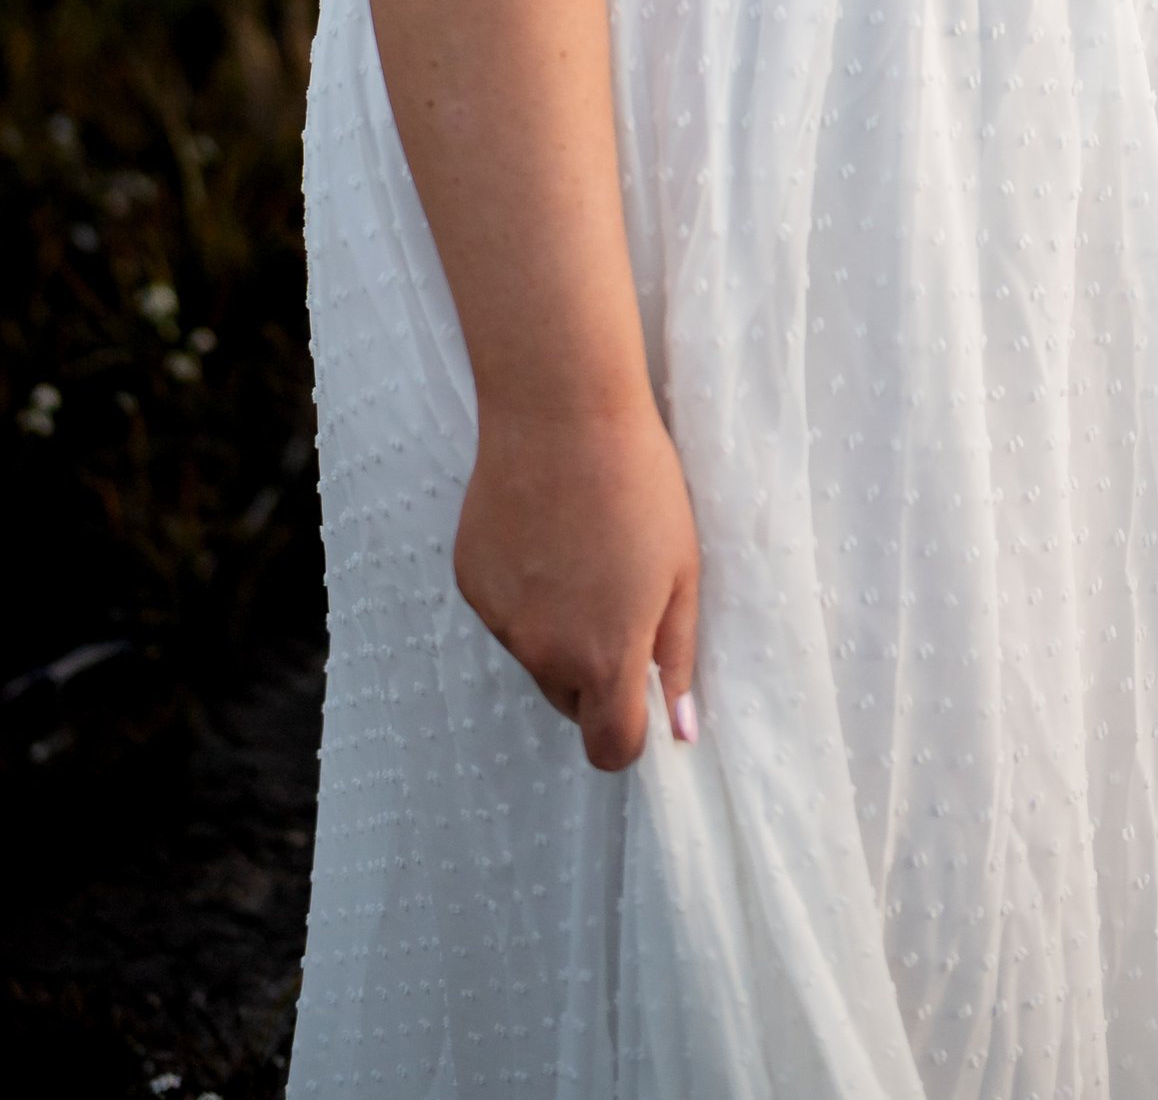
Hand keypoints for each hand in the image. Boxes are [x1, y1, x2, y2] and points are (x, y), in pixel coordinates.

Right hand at [453, 394, 701, 770]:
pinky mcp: (472, 584)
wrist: (561, 414)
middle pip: (572, 701)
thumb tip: (681, 729)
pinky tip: (545, 533)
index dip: (629, 737)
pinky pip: (507, 613)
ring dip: (561, 629)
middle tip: (622, 601)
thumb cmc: (639, 485)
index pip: (609, 747)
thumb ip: (677, 653)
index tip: (643, 702)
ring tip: (584, 551)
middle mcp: (546, 654)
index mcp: (606, 657)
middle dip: (597, 674)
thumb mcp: (681, 569)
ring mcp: (502, 621)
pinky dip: (526, 593)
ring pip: (538, 653)